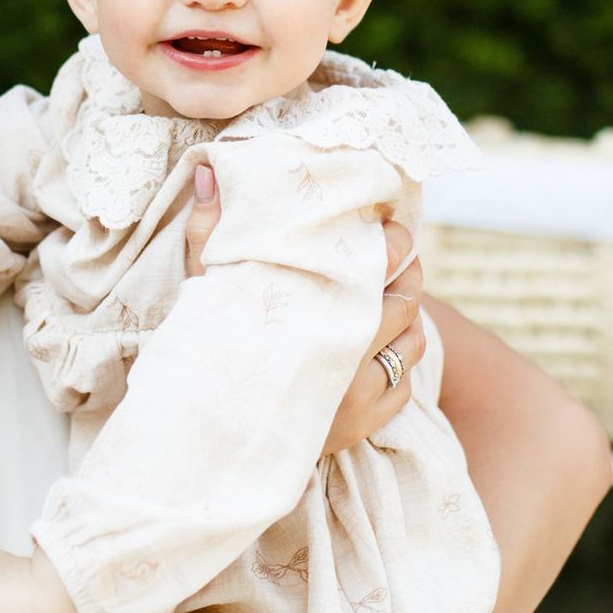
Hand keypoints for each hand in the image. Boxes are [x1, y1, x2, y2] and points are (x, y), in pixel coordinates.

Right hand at [182, 164, 420, 458]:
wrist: (200, 444)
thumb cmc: (201, 355)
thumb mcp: (204, 289)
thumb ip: (212, 229)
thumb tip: (208, 169)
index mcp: (315, 309)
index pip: (381, 260)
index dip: (392, 240)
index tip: (387, 227)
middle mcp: (345, 350)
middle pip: (406, 298)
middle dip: (407, 274)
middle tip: (397, 259)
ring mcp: (358, 393)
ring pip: (412, 342)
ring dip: (408, 320)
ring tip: (391, 303)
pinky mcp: (361, 426)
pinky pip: (404, 387)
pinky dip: (397, 368)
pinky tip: (378, 353)